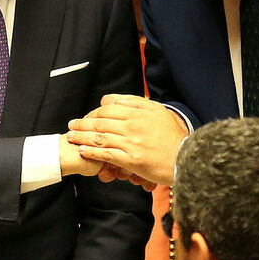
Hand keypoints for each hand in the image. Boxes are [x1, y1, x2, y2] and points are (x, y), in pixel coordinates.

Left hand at [67, 95, 187, 186]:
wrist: (187, 158)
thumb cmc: (173, 136)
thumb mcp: (158, 111)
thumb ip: (136, 102)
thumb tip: (113, 99)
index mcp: (139, 112)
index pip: (108, 109)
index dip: (93, 112)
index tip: (86, 115)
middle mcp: (133, 126)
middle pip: (100, 122)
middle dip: (82, 123)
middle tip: (71, 125)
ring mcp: (131, 143)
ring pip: (100, 137)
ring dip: (82, 136)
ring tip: (71, 137)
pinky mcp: (131, 160)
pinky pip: (106, 154)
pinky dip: (92, 151)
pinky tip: (82, 150)